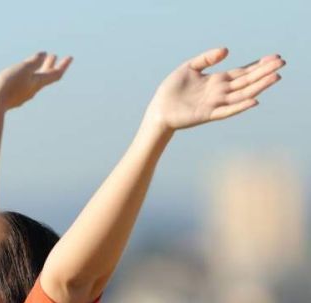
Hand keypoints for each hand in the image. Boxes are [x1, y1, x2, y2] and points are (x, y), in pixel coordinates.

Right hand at [0, 51, 71, 111]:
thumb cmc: (8, 86)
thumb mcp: (23, 69)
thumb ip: (34, 62)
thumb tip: (44, 55)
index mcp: (37, 83)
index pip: (55, 74)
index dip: (63, 65)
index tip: (70, 57)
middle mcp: (31, 90)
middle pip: (44, 77)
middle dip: (49, 65)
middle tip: (53, 56)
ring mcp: (20, 95)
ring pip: (32, 81)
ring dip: (37, 70)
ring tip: (36, 63)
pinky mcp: (10, 97)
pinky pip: (21, 85)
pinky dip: (25, 76)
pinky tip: (18, 74)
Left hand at [144, 47, 283, 130]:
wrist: (158, 111)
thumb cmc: (171, 90)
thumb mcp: (189, 68)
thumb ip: (207, 58)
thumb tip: (226, 50)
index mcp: (217, 81)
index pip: (242, 72)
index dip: (258, 65)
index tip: (274, 58)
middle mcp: (220, 92)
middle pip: (246, 81)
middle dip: (264, 73)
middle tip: (281, 64)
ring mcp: (215, 104)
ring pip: (242, 95)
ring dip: (258, 87)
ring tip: (275, 78)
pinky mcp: (207, 114)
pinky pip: (227, 110)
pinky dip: (240, 106)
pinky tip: (253, 100)